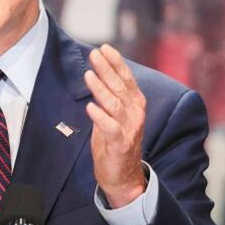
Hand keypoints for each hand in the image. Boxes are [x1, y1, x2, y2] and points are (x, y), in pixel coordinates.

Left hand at [84, 44, 146, 207]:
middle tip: (94, 54)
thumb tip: (98, 74)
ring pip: (115, 104)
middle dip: (107, 69)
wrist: (123, 176)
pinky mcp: (120, 144)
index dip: (116, 63)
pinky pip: (110, 128)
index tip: (104, 48)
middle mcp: (135, 114)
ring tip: (88, 75)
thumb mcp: (114, 115)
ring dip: (101, 89)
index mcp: (135, 104)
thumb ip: (110, 97)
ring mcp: (129, 129)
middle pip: (120, 87)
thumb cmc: (115, 142)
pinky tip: (90, 107)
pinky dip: (100, 117)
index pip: (127, 78)